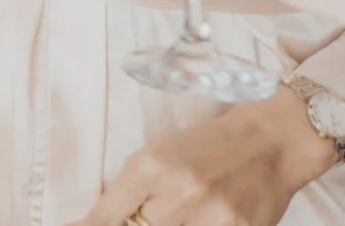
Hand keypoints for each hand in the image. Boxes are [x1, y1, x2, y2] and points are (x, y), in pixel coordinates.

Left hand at [74, 94, 331, 225]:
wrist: (268, 144)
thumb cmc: (204, 147)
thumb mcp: (156, 156)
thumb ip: (128, 191)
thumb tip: (94, 221)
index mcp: (152, 168)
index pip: (108, 214)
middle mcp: (180, 193)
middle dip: (138, 223)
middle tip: (154, 209)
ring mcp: (213, 217)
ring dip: (167, 224)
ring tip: (177, 211)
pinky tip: (197, 220)